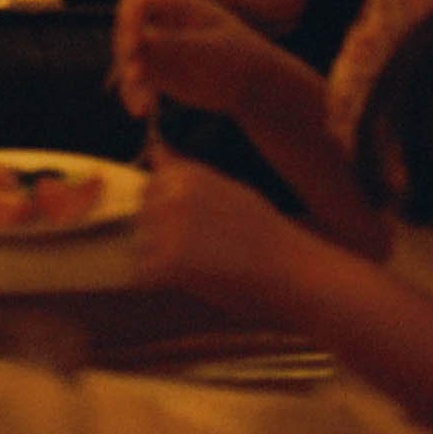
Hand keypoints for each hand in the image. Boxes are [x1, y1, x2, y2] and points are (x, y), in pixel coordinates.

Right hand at [112, 0, 268, 121]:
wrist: (252, 84)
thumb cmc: (237, 58)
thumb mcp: (206, 49)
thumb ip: (173, 43)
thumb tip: (141, 40)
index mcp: (176, 3)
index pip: (137, 4)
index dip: (128, 22)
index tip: (132, 47)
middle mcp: (161, 22)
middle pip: (126, 31)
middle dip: (125, 54)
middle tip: (133, 76)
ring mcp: (156, 46)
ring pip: (127, 61)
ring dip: (129, 82)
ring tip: (142, 107)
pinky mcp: (155, 71)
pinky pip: (135, 82)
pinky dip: (135, 95)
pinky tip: (142, 112)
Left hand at [126, 144, 292, 309]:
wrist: (293, 270)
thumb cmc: (265, 233)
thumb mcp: (227, 188)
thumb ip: (186, 174)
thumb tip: (155, 149)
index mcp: (185, 173)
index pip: (149, 188)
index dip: (167, 211)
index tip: (197, 224)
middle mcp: (171, 193)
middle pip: (140, 217)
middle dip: (160, 234)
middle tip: (204, 249)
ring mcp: (167, 227)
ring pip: (139, 246)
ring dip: (159, 259)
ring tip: (203, 264)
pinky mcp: (168, 262)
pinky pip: (143, 275)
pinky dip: (161, 284)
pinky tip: (194, 281)